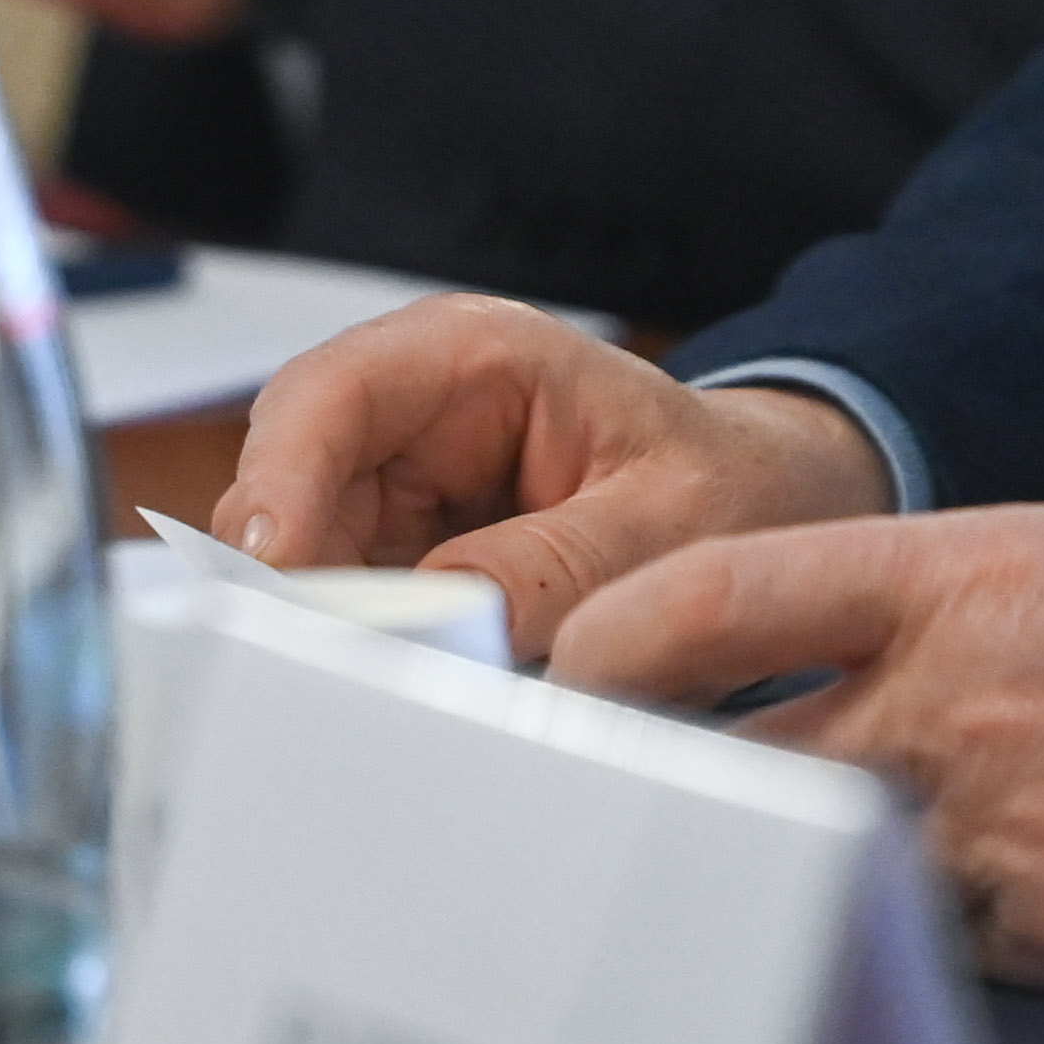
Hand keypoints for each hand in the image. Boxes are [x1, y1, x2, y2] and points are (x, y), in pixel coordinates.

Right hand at [219, 297, 899, 646]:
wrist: (768, 510)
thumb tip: (437, 621)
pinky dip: (377, 654)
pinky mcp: (406, 558)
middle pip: (291, 491)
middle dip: (305, 585)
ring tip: (416, 686)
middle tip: (344, 673)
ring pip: (309, 565)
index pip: (329, 396)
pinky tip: (430, 685)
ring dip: (342, 632)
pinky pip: (354, 611)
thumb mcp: (667, 527)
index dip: (279, 481)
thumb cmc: (728, 485)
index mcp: (475, 357)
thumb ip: (553, 570)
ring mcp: (403, 488)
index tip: (276, 574)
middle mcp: (416, 412)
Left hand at [555, 511, 1043, 991]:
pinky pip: (934, 946)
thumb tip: (770, 666)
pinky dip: (905, 940)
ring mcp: (1024, 822)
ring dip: (777, 874)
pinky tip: (898, 932)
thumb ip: (922, 607)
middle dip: (648, 790)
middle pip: (739, 755)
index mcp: (974, 568)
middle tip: (571, 812)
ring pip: (825, 864)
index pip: (725, 594)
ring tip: (715, 883)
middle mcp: (980, 691)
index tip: (544, 675)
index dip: (605, 644)